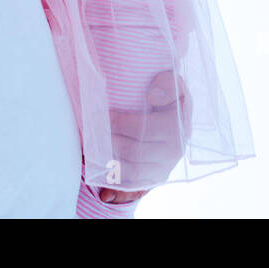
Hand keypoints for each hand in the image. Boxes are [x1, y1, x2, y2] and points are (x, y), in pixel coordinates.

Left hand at [100, 69, 191, 200]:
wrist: (179, 122)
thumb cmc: (171, 101)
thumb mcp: (174, 86)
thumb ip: (167, 83)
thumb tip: (152, 95)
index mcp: (177, 127)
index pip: (141, 129)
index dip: (117, 123)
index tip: (99, 115)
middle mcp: (173, 151)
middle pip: (133, 151)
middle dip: (107, 142)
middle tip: (89, 133)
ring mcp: (165, 167)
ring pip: (132, 170)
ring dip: (108, 160)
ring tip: (91, 149)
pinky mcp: (156, 178)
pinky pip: (133, 184)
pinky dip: (116, 178)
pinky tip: (102, 168)